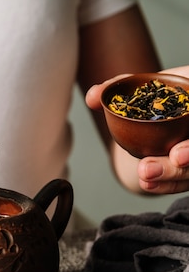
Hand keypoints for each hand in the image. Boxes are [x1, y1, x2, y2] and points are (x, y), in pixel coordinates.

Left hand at [86, 68, 188, 194]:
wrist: (163, 110)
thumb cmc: (160, 95)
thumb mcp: (142, 86)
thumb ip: (118, 87)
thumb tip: (92, 97)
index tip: (178, 152)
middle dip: (181, 164)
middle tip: (160, 164)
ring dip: (169, 178)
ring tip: (145, 177)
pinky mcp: (188, 170)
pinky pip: (181, 183)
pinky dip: (164, 185)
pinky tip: (148, 185)